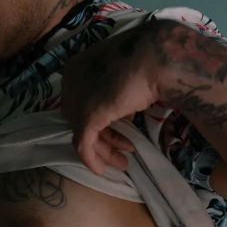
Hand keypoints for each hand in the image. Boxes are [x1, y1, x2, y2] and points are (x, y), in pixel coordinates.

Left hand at [60, 26, 162, 174]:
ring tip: (122, 162)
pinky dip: (91, 158)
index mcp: (76, 67)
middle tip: (124, 149)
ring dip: (103, 149)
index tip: (122, 129)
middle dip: (103, 136)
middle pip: (80, 117)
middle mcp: (71, 83)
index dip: (100, 117)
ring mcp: (77, 100)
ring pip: (82, 132)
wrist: (155, 56)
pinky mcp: (87, 116)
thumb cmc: (147, 58)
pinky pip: (83, 144)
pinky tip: (101, 170)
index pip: (80, 100)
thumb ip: (115, 93)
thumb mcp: (123, 75)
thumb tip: (122, 112)